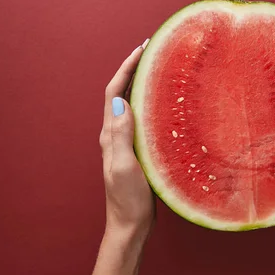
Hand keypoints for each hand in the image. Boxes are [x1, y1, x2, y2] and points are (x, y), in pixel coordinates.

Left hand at [99, 39, 154, 241]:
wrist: (130, 225)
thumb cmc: (127, 199)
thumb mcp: (124, 166)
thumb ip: (121, 136)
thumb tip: (120, 103)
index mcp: (110, 134)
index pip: (114, 93)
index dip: (125, 68)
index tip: (141, 49)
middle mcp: (114, 134)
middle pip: (121, 93)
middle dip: (133, 70)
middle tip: (152, 52)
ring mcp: (125, 142)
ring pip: (131, 104)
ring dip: (141, 84)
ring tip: (158, 69)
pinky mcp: (136, 150)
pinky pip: (142, 119)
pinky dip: (150, 104)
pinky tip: (164, 103)